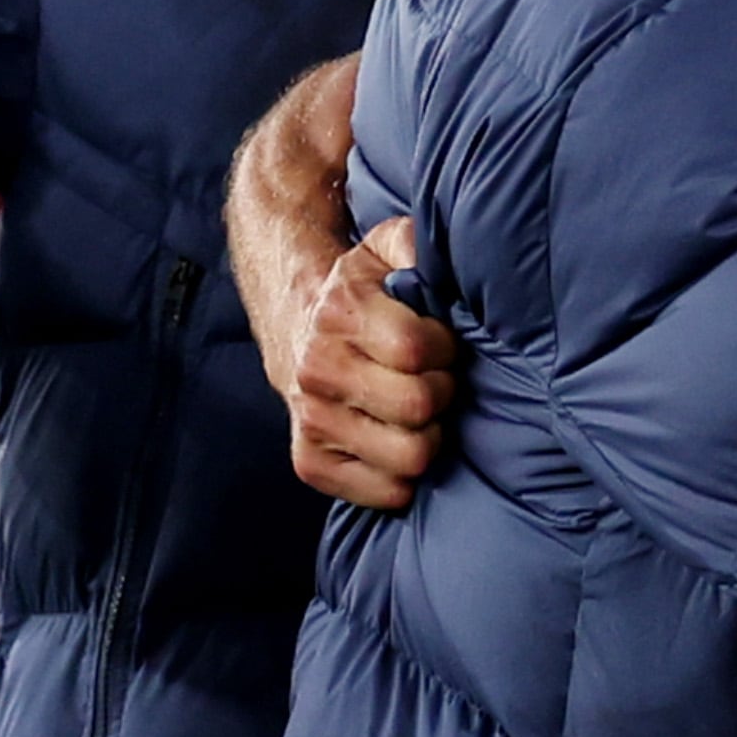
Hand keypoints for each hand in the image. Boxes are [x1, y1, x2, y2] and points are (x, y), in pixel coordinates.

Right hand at [286, 219, 459, 512]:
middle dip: (442, 392)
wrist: (292, 322)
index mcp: (339, 313)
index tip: (440, 344)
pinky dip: (404, 474)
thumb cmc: (358, 290)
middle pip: (418, 407)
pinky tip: (397, 440)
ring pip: (409, 457)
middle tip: (434, 379)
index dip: (444, 349)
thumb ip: (416, 244)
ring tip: (418, 411)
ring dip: (429, 435)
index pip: (417, 350)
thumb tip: (439, 259)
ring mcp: (310, 420)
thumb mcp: (384, 248)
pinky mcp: (309, 462)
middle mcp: (316, 369)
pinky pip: (385, 493)